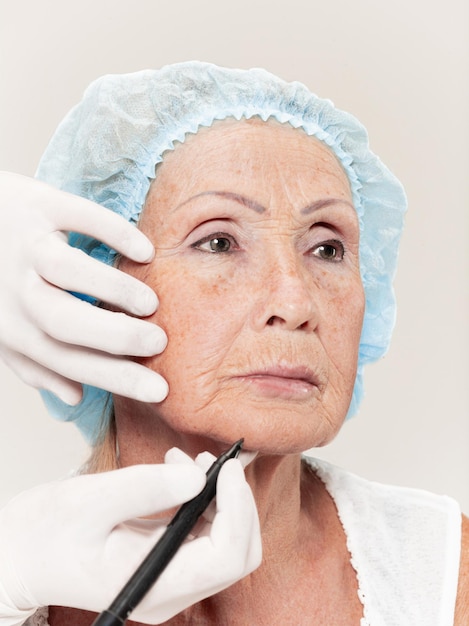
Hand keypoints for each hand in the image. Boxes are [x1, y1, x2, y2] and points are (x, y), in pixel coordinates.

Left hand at [0, 172, 167, 405]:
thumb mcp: (4, 329)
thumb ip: (36, 363)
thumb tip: (74, 397)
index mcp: (10, 326)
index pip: (67, 361)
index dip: (115, 379)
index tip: (159, 389)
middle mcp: (14, 288)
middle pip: (64, 321)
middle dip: (117, 337)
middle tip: (159, 341)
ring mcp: (24, 243)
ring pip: (69, 269)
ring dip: (115, 288)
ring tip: (150, 303)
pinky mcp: (36, 203)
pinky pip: (78, 215)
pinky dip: (114, 231)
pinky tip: (144, 250)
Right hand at [0, 452, 260, 623]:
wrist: (22, 555)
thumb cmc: (46, 532)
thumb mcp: (90, 501)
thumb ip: (146, 488)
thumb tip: (197, 475)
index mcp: (154, 583)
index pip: (227, 556)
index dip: (238, 508)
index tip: (227, 467)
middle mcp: (170, 589)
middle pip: (237, 552)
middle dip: (237, 502)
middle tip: (217, 461)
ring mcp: (171, 578)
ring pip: (227, 540)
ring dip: (221, 496)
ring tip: (189, 459)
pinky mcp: (167, 561)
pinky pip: (205, 532)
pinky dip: (204, 498)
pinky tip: (179, 471)